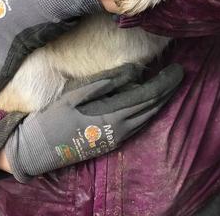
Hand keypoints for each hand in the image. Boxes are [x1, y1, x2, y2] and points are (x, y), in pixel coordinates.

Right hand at [3, 63, 183, 181]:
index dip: (164, 82)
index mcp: (112, 115)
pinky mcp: (113, 142)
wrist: (39, 149)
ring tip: (170, 85)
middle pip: (152, 107)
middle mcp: (120, 129)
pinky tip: (153, 103)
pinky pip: (139, 125)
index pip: (147, 96)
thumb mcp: (76, 95)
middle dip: (168, 90)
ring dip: (161, 101)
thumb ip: (105, 84)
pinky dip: (150, 112)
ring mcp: (117, 138)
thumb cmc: (54, 118)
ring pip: (148, 118)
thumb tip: (133, 71)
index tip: (178, 69)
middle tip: (180, 73)